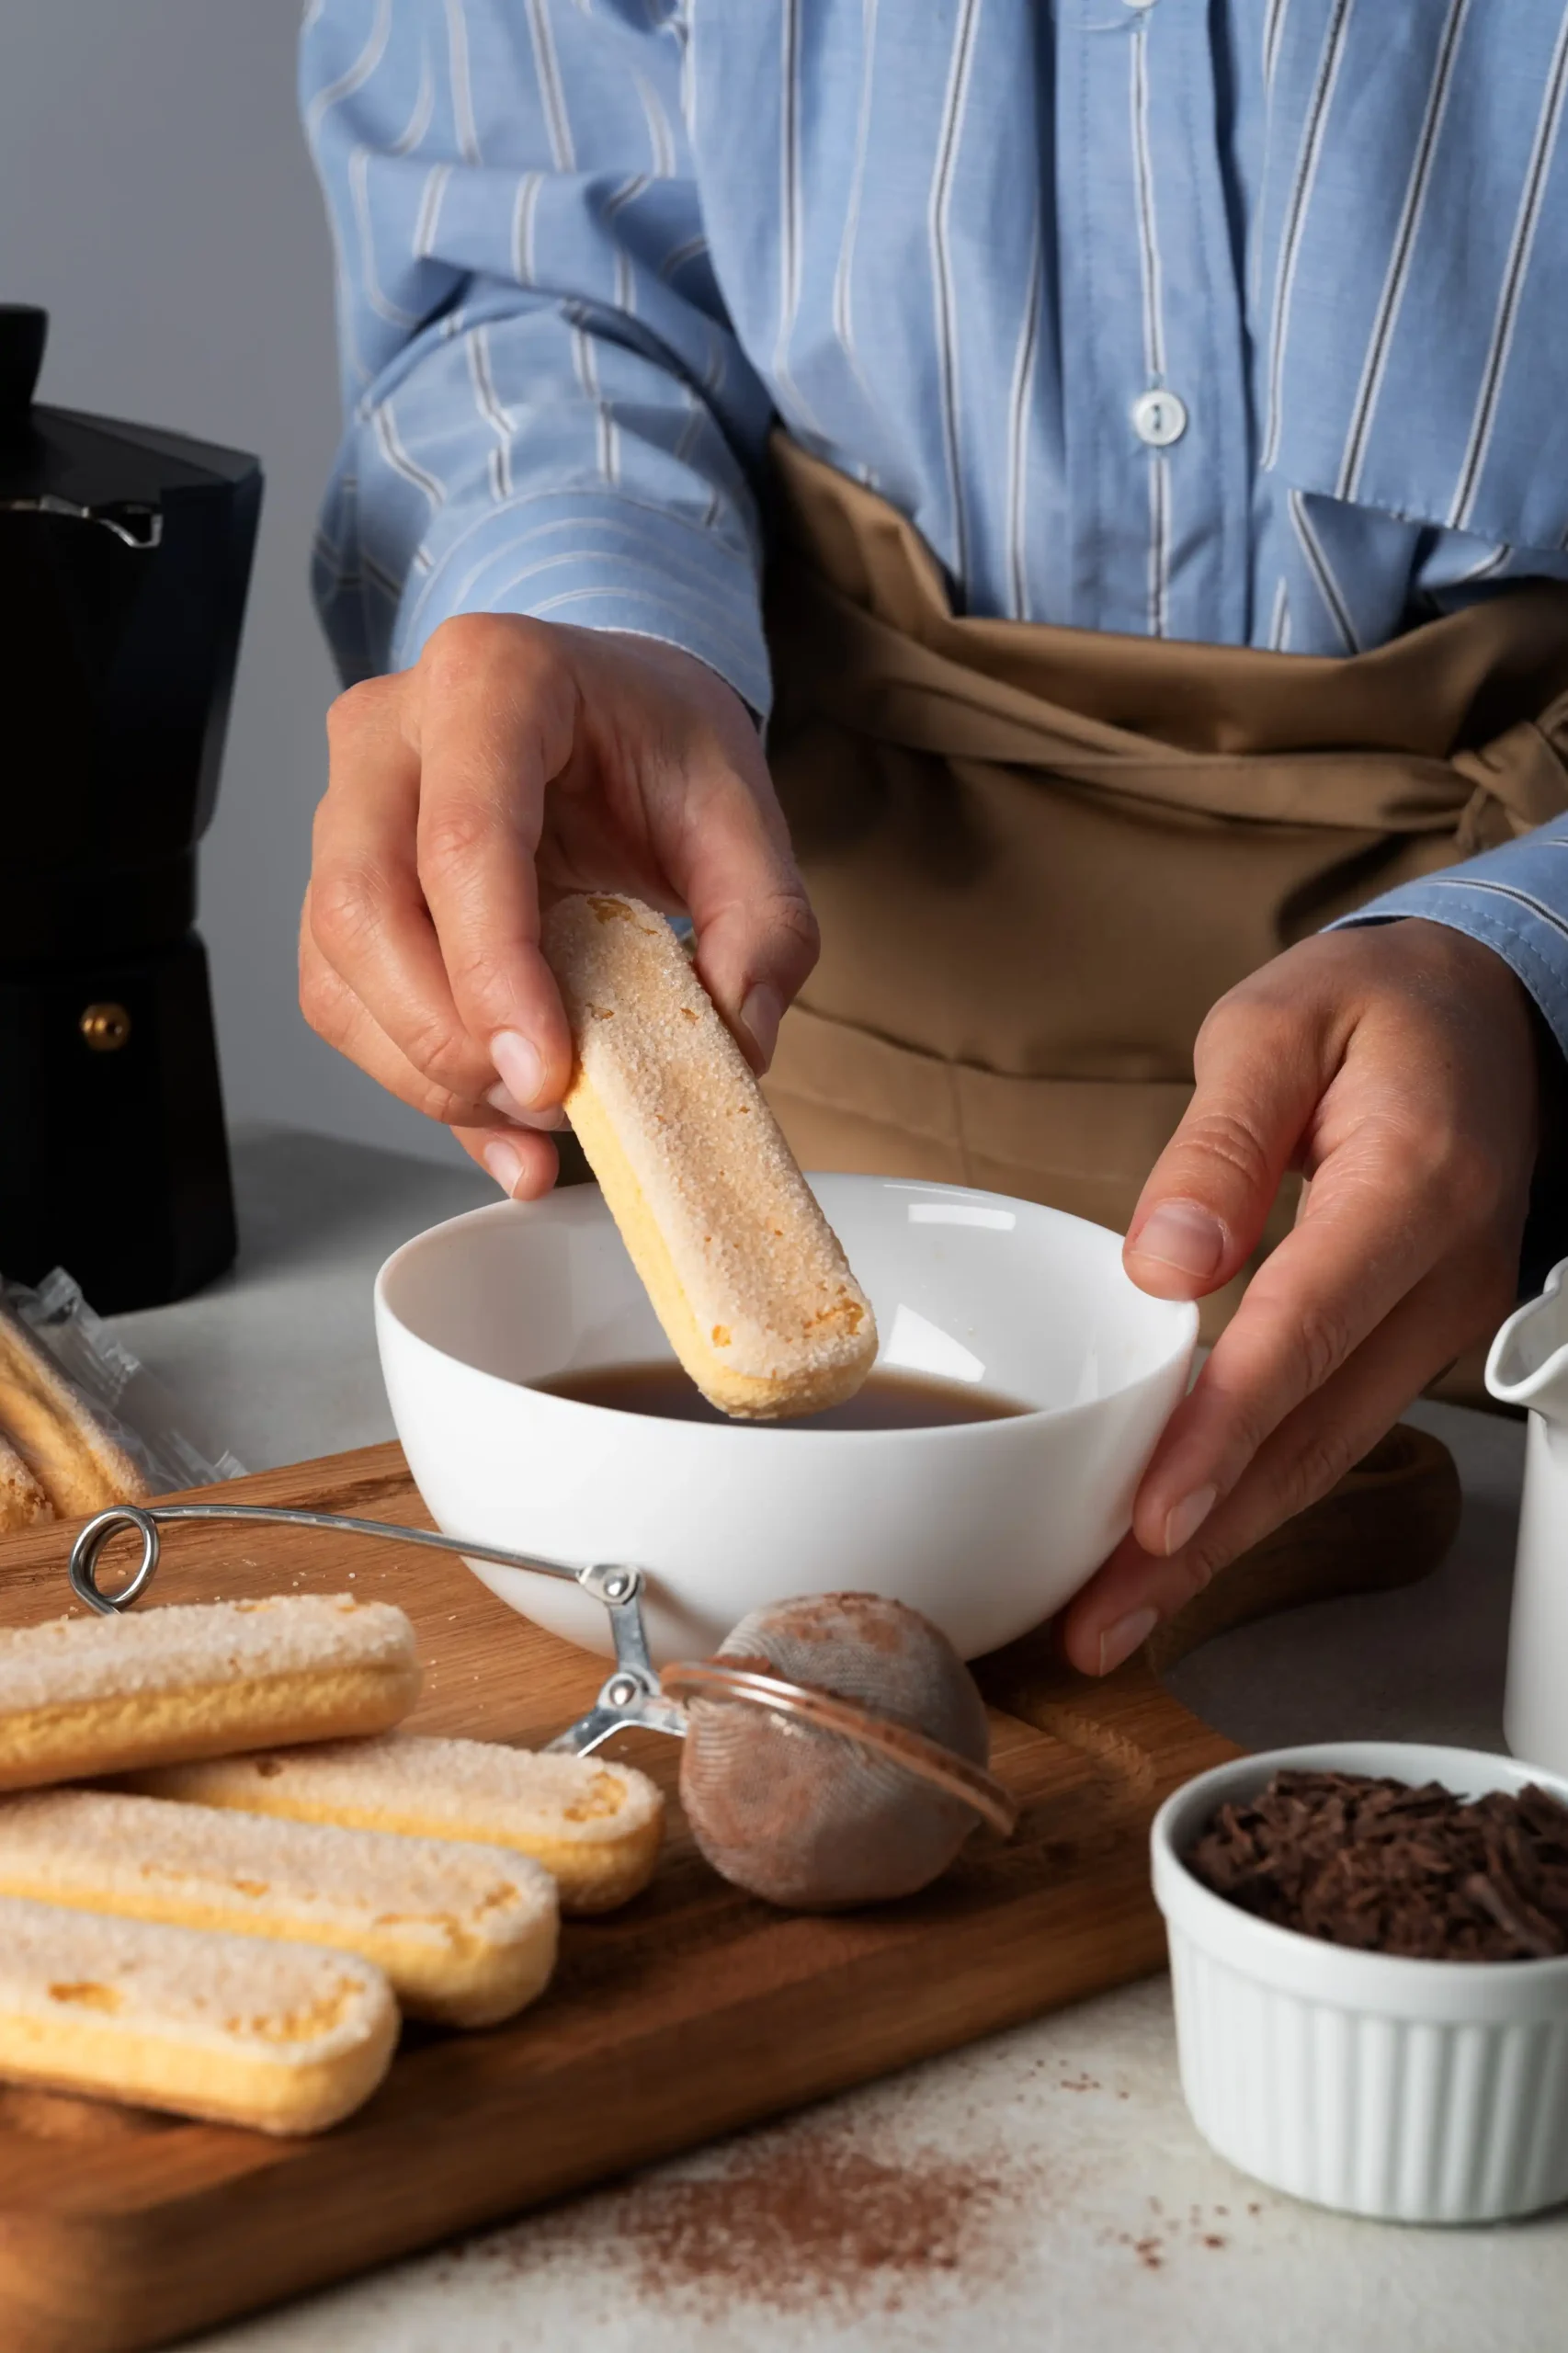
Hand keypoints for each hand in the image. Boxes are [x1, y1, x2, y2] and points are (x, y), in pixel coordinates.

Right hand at [301, 618, 815, 1194]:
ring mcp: (345, 807)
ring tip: (536, 1113)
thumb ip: (765, 925)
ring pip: (338, 966)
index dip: (496, 970)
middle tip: (546, 1101)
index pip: (465, 838)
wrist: (609, 710)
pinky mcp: (339, 884)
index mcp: (492, 678)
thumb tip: (739, 1040)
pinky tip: (498, 1121)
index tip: (546, 1073)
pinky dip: (416, 1080)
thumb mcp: (743, 813)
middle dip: (448, 1038)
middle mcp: (389, 731)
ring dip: (429, 1072)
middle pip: (365, 908)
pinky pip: (343, 999)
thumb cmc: (656, 742)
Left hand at [1061, 920, 1541, 1675]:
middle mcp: (1444, 1277)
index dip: (1226, 1433)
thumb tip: (1165, 1265)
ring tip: (1117, 1610)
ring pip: (1325, 1453)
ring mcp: (1440, 1321)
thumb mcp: (1278, 1027)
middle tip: (1103, 1616)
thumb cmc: (1375, 1013)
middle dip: (1206, 1539)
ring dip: (1223, 1540)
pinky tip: (1182, 1540)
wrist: (1489, 1015)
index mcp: (1415, 1186)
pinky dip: (1253, 1492)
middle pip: (1315, 1432)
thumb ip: (1219, 1144)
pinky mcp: (1414, 1341)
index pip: (1306, 1331)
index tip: (1155, 1515)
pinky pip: (1330, 1429)